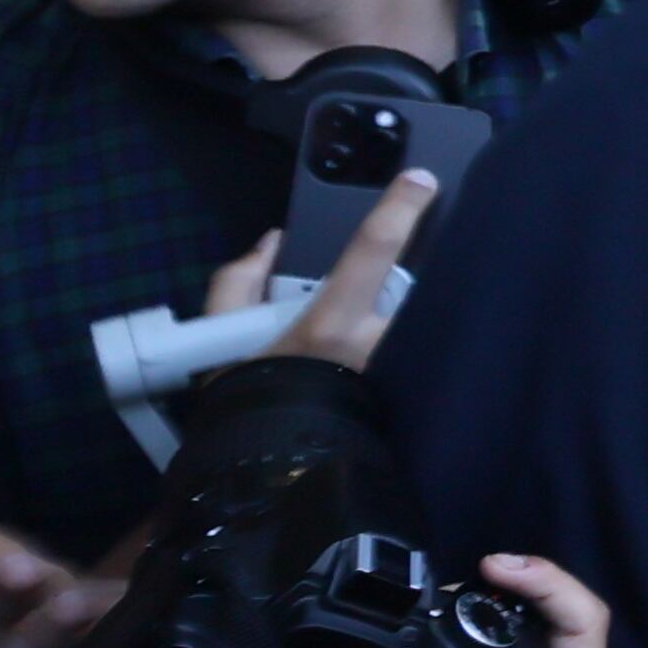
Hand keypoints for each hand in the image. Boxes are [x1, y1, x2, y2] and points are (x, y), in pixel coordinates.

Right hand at [195, 166, 434, 372]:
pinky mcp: (403, 390)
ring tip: (400, 309)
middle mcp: (374, 343)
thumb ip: (240, 278)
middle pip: (411, 287)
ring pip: (416, 319)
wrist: (270, 466)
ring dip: (411, 309)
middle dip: (412, 273)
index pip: (373, 251)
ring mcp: (394, 369)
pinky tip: (413, 339)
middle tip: (405, 264)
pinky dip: (414, 337)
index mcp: (331, 322)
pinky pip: (415, 348)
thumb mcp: (225, 331)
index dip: (400, 210)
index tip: (422, 181)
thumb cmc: (247, 395)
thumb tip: (273, 243)